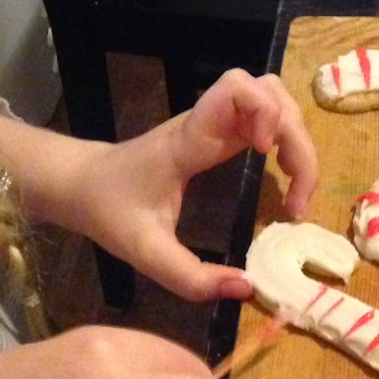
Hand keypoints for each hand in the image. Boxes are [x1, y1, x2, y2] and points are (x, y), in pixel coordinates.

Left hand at [78, 69, 317, 300]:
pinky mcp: (217, 130)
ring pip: (269, 95)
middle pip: (267, 90)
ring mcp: (212, 122)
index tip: (267, 156)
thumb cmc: (111, 211)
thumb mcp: (147, 253)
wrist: (83, 184)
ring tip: (294, 181)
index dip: (264, 112)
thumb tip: (247, 288)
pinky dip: (282, 135)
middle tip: (295, 192)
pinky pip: (261, 113)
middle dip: (295, 135)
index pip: (234, 91)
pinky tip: (280, 173)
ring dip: (294, 133)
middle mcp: (205, 121)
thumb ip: (193, 278)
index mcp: (188, 140)